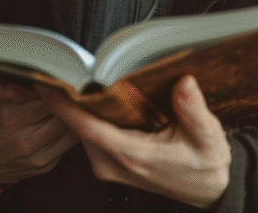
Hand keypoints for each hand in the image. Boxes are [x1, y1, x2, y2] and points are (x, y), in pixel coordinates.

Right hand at [0, 74, 78, 186]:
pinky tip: (69, 116)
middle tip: (70, 85)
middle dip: (66, 99)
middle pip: (60, 114)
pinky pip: (69, 143)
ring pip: (68, 129)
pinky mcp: (46, 165)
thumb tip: (13, 72)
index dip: (55, 87)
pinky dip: (72, 128)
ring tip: (71, 99)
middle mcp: (24, 142)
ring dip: (71, 113)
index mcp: (7, 120)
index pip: (46, 99)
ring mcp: (36, 158)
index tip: (59, 76)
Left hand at [37, 75, 230, 208]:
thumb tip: (184, 82)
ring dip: (75, 107)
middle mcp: (115, 165)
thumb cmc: (206, 165)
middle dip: (66, 99)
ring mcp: (111, 167)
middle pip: (78, 128)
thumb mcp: (208, 136)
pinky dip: (85, 117)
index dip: (64, 106)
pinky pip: (90, 137)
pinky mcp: (112, 165)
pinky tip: (90, 96)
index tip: (48, 84)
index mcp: (133, 156)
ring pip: (81, 133)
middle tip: (61, 66)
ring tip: (73, 75)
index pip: (88, 129)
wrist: (209, 192)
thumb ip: (194, 109)